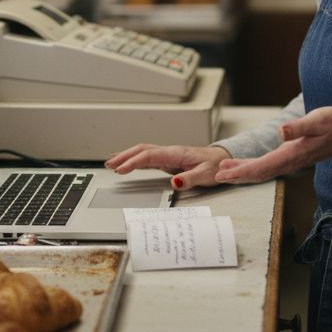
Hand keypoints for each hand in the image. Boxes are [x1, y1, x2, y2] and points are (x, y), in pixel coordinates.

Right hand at [105, 144, 231, 190]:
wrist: (222, 160)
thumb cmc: (215, 166)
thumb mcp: (207, 174)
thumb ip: (190, 179)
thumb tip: (174, 182)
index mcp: (176, 153)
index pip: (150, 155)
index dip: (133, 161)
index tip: (121, 169)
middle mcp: (170, 152)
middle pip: (142, 150)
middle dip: (124, 156)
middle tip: (109, 165)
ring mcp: (168, 155)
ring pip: (143, 151)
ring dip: (127, 156)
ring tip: (111, 163)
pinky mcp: (168, 160)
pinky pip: (148, 156)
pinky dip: (135, 159)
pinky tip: (127, 163)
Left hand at [214, 107, 331, 184]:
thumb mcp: (318, 120)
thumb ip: (299, 127)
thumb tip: (281, 131)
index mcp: (292, 154)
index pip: (263, 166)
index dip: (242, 171)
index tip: (224, 174)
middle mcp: (288, 161)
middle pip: (258, 173)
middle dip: (237, 176)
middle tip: (215, 177)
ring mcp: (288, 162)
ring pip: (261, 172)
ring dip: (241, 173)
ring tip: (222, 172)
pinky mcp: (288, 158)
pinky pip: (266, 167)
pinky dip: (250, 168)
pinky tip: (239, 165)